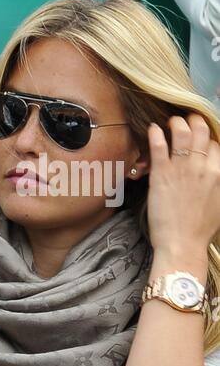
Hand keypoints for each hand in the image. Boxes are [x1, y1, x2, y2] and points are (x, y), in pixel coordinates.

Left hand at [147, 114, 219, 256]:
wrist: (182, 244)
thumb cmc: (200, 230)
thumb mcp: (219, 204)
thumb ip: (218, 184)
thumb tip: (215, 175)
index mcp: (218, 174)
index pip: (214, 145)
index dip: (206, 140)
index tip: (199, 141)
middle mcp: (202, 167)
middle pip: (201, 132)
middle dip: (194, 121)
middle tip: (187, 120)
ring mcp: (181, 169)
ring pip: (181, 133)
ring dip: (176, 122)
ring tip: (171, 122)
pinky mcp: (161, 174)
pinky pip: (158, 146)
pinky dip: (155, 133)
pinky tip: (153, 129)